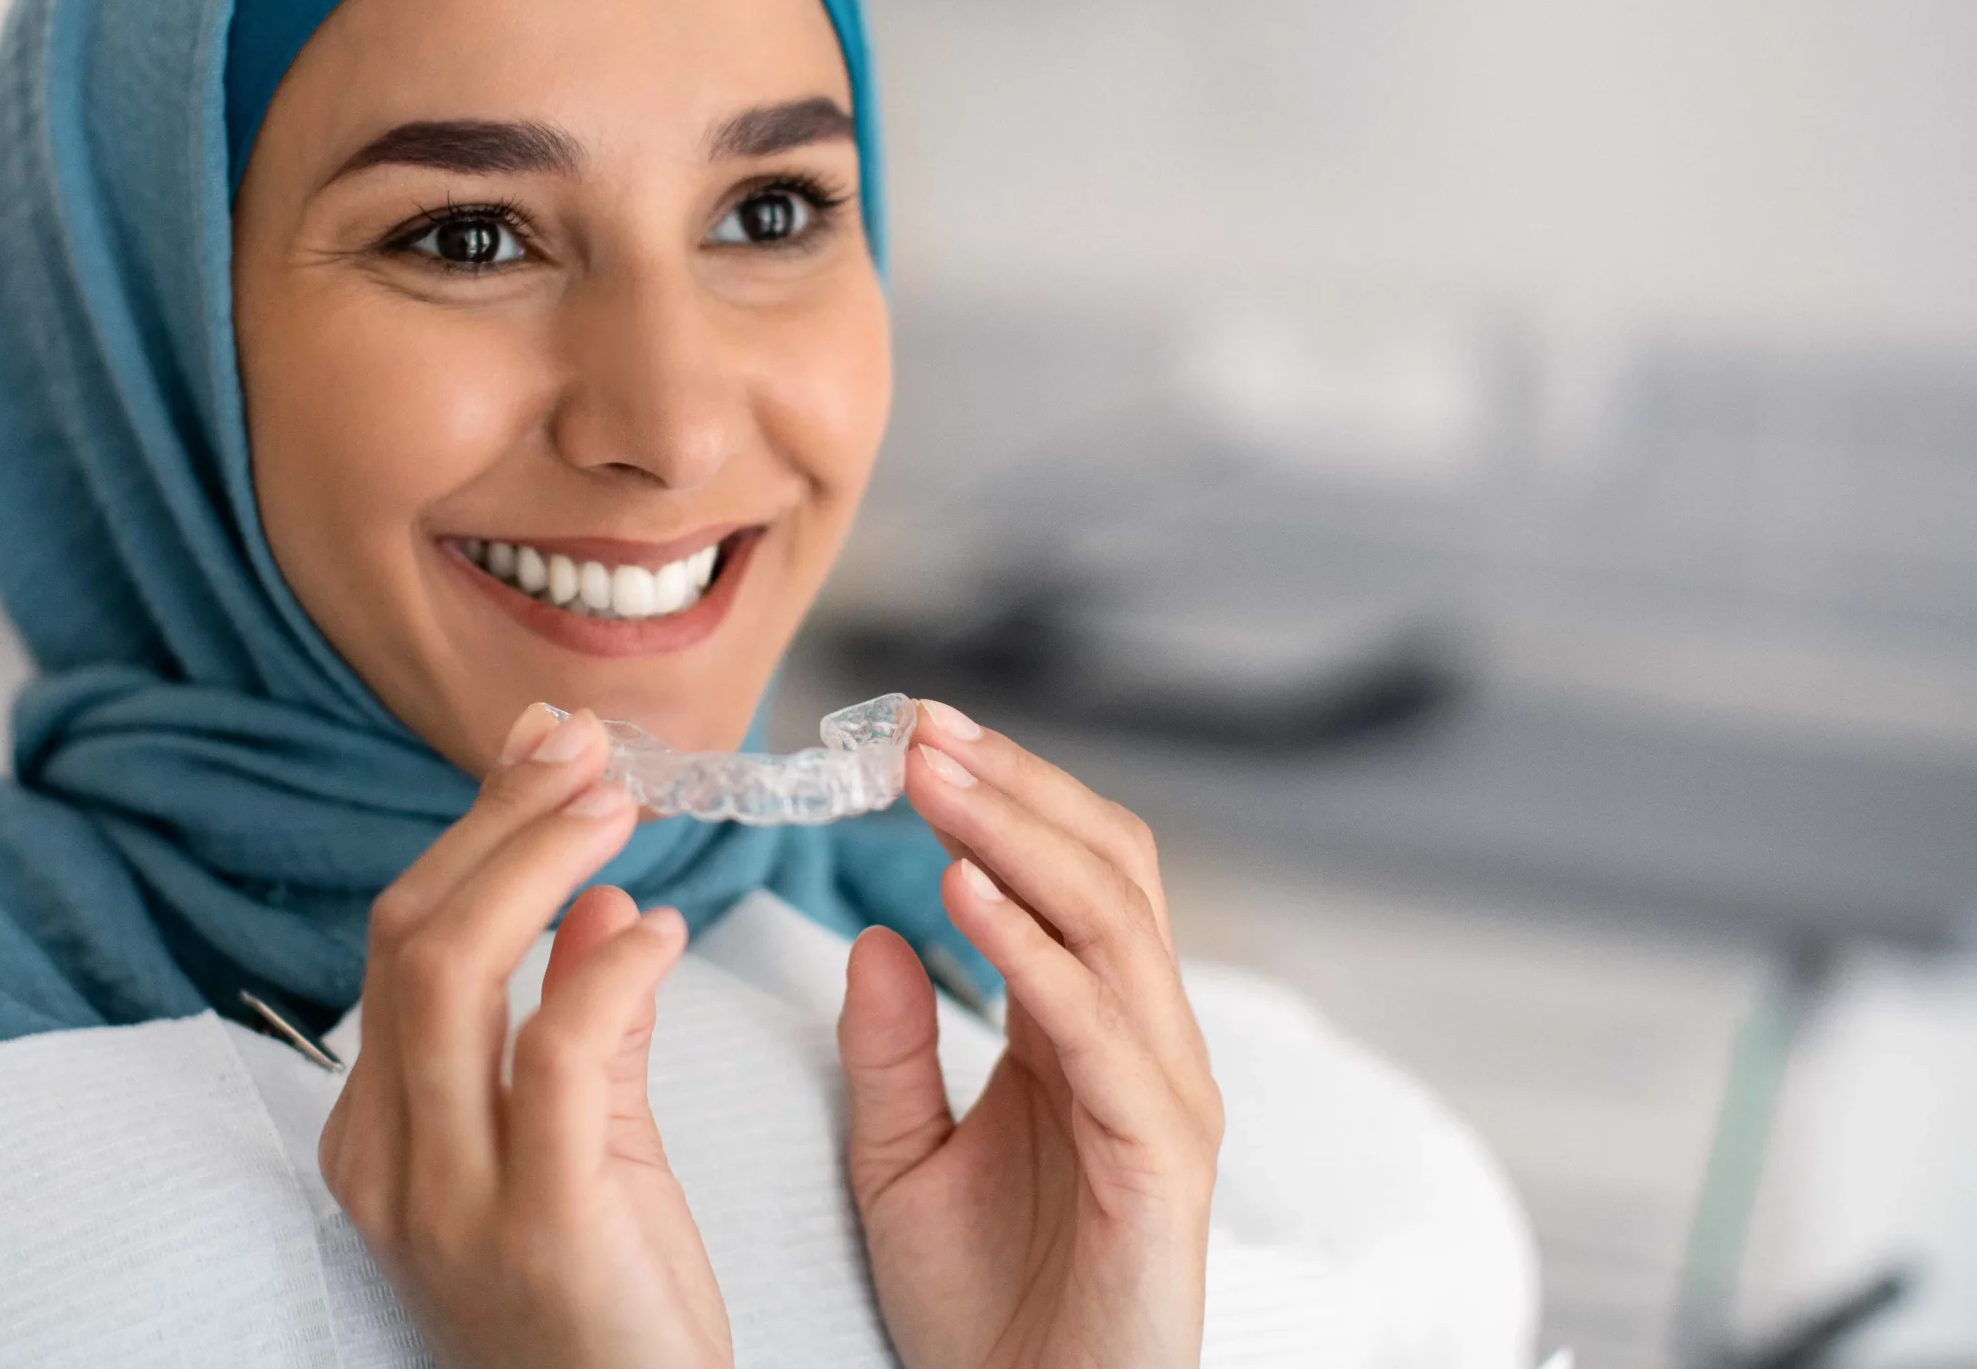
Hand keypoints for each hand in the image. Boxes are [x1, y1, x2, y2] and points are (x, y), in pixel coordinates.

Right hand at [319, 703, 731, 1368]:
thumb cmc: (612, 1305)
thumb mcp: (586, 1147)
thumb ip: (579, 1024)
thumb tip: (595, 900)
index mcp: (381, 1130)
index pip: (405, 939)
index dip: (477, 830)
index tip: (551, 748)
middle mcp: (387, 1157)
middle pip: (412, 935)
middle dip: (499, 819)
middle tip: (587, 748)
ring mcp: (447, 1196)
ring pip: (449, 970)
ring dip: (537, 860)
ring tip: (620, 802)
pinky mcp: (538, 1225)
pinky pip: (553, 1056)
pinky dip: (606, 969)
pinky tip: (664, 929)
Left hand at [839, 702, 1222, 1368]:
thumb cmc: (981, 1311)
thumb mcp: (899, 1160)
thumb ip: (888, 1049)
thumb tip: (873, 931)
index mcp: (1084, 1034)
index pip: (1066, 873)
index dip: (998, 795)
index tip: (908, 732)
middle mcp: (1142, 1046)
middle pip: (1107, 868)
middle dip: (1014, 787)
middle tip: (919, 726)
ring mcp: (1164, 1096)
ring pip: (1113, 921)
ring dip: (1017, 836)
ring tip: (930, 778)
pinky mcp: (1161, 1159)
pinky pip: (1099, 1029)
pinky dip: (1032, 951)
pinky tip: (959, 893)